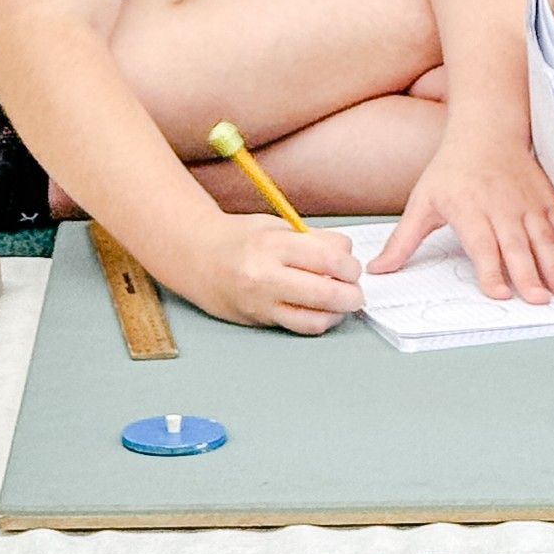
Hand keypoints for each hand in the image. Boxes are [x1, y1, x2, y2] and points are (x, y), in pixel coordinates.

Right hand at [186, 214, 363, 334]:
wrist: (198, 258)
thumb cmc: (238, 239)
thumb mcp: (276, 226)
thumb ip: (313, 239)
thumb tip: (347, 254)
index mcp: (272, 245)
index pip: (329, 258)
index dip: (350, 264)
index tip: (352, 265)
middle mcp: (266, 277)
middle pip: (328, 292)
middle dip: (352, 293)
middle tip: (356, 288)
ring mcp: (262, 304)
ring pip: (316, 318)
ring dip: (339, 312)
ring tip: (342, 301)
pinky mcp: (260, 321)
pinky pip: (300, 327)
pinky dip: (319, 321)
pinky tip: (323, 311)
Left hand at [368, 130, 553, 303]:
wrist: (487, 129)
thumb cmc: (451, 169)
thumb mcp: (422, 201)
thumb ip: (403, 241)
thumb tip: (377, 271)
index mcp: (469, 208)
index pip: (481, 242)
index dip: (490, 269)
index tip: (498, 293)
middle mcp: (501, 206)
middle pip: (517, 244)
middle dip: (530, 274)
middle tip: (540, 300)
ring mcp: (528, 202)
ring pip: (546, 238)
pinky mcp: (547, 199)